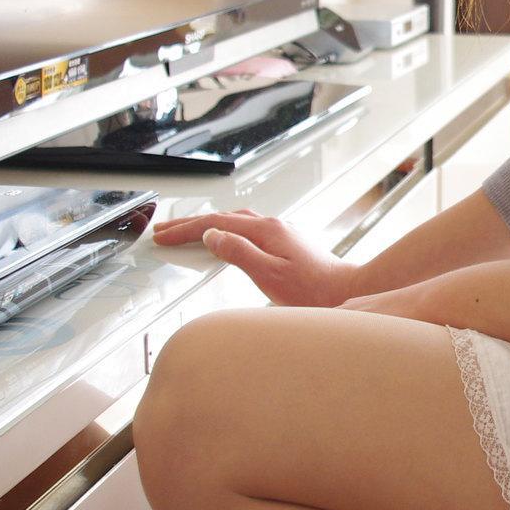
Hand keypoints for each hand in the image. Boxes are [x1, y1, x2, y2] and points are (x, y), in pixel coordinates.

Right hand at [150, 209, 357, 307]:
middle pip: (222, 218)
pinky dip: (226, 230)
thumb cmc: (312, 289)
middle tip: (164, 231)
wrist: (345, 291)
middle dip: (190, 224)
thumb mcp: (269, 275)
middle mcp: (273, 226)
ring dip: (208, 224)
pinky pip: (247, 229)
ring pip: (235, 221)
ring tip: (187, 231)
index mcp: (265, 230)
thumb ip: (239, 253)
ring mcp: (280, 232)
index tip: (163, 237)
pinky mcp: (285, 242)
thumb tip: (212, 236)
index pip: (215, 224)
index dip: (185, 231)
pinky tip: (225, 238)